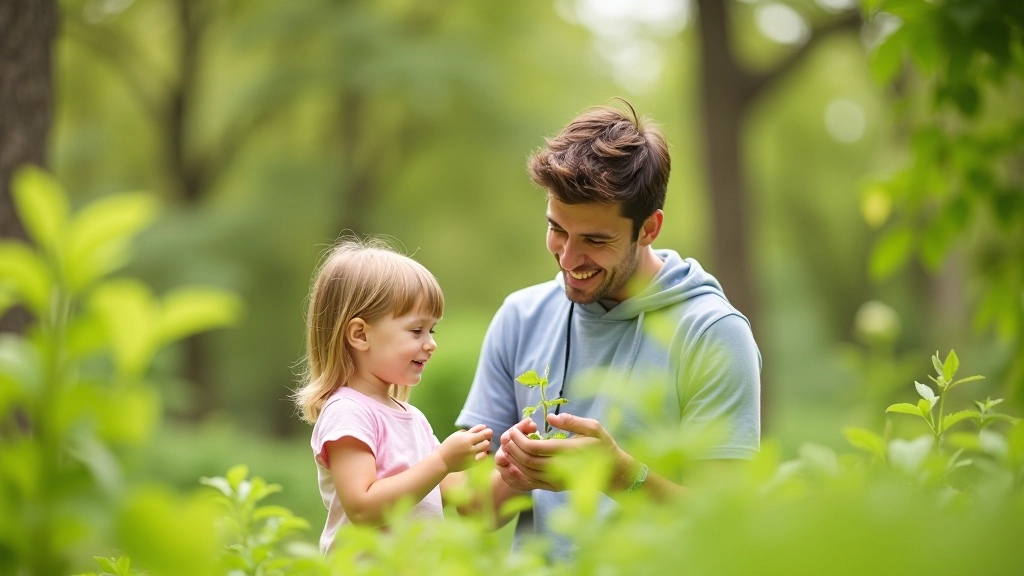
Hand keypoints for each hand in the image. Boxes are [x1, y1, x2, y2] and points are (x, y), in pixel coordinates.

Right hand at [438, 424, 492, 471]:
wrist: (442, 461)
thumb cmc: (449, 446)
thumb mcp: (457, 435)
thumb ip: (469, 431)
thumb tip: (482, 427)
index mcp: (466, 437)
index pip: (483, 431)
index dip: (487, 430)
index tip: (486, 431)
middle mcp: (470, 445)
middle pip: (487, 439)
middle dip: (488, 437)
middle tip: (486, 438)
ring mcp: (471, 455)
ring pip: (486, 447)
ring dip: (486, 445)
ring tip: (482, 445)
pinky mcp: (471, 463)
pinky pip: (483, 457)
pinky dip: (484, 454)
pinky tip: (481, 452)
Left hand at [498, 413, 628, 491]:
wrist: (613, 474)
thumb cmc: (604, 446)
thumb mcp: (594, 428)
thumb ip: (572, 421)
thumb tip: (550, 417)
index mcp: (568, 452)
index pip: (534, 448)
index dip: (519, 439)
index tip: (514, 429)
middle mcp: (561, 469)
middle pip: (526, 461)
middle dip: (512, 448)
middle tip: (507, 435)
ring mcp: (557, 481)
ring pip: (526, 472)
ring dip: (513, 459)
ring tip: (508, 445)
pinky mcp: (555, 488)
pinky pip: (531, 482)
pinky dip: (519, 472)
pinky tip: (515, 461)